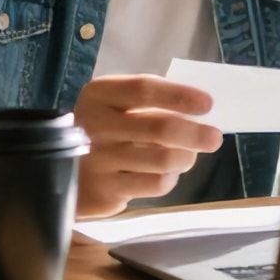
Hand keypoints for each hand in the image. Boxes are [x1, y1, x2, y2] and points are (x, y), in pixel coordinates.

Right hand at [73, 74, 221, 218]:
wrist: (66, 170)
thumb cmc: (107, 129)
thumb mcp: (119, 105)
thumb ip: (153, 103)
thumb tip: (201, 113)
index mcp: (100, 94)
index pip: (144, 89)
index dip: (180, 95)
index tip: (207, 104)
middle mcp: (94, 124)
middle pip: (159, 127)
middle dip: (195, 133)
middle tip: (214, 138)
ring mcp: (97, 160)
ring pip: (163, 159)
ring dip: (185, 158)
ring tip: (187, 156)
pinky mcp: (105, 190)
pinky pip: (155, 184)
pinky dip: (170, 178)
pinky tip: (166, 173)